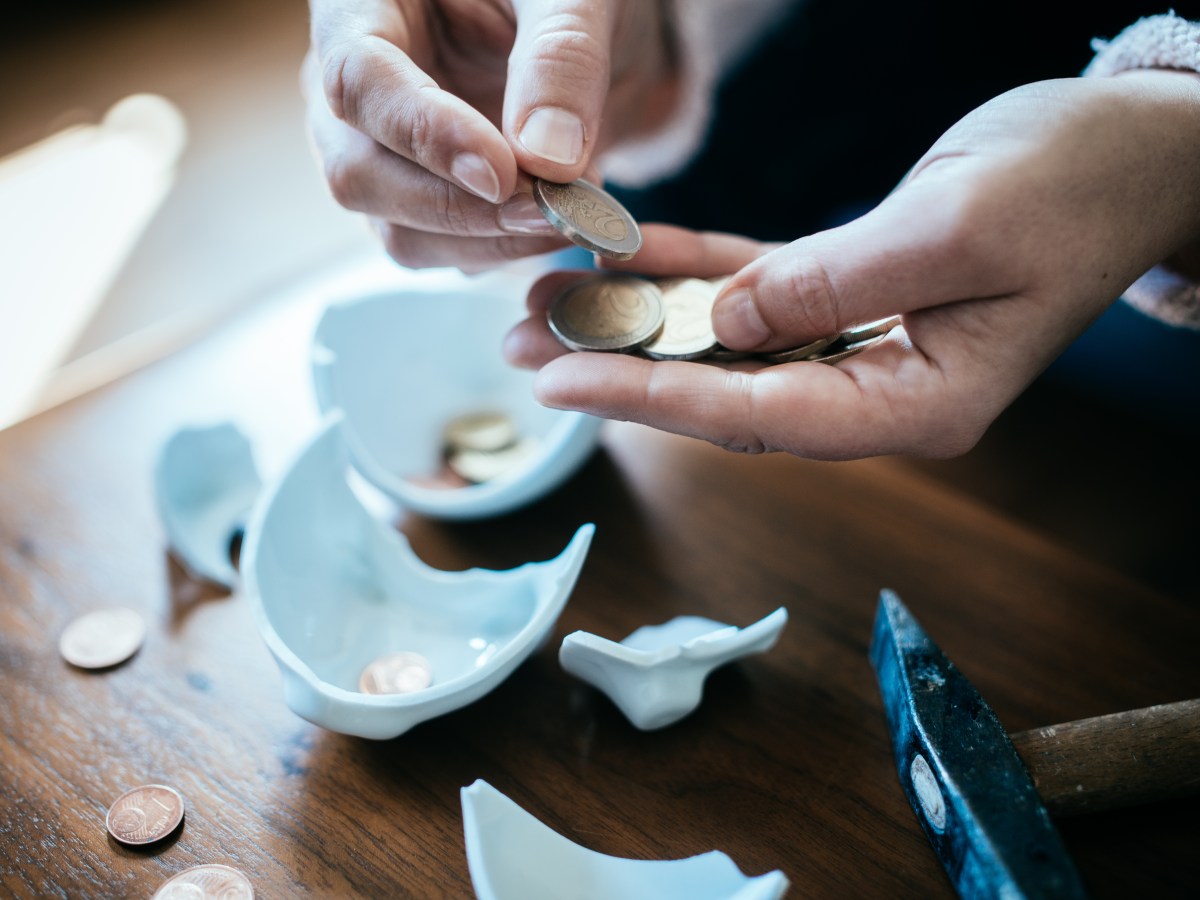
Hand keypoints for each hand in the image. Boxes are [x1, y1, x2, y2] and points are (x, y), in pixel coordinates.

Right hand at [304, 0, 679, 270]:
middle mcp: (356, 90)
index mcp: (364, 7)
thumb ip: (560, 57)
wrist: (595, 35)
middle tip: (555, 207)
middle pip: (361, 174)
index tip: (502, 172)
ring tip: (576, 207)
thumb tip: (546, 158)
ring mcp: (383, 155)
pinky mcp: (424, 205)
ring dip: (493, 241)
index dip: (425, 134)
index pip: (357, 82)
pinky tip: (564, 217)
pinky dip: (510, 250)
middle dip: (461, 208)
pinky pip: (448, 253)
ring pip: (401, 233)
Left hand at [505, 70, 1199, 457]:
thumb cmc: (1075, 185)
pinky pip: (751, 289)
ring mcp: (860, 344)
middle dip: (621, 367)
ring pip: (726, 344)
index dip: (653, 400)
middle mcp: (879, 388)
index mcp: (920, 402)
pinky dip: (688, 270)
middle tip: (521, 342)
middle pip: (726, 392)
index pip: (760, 416)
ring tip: (546, 302)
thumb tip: (728, 320)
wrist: (1133, 151)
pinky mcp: (847, 292)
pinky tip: (622, 258)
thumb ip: (839, 281)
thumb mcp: (960, 227)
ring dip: (639, 320)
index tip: (562, 382)